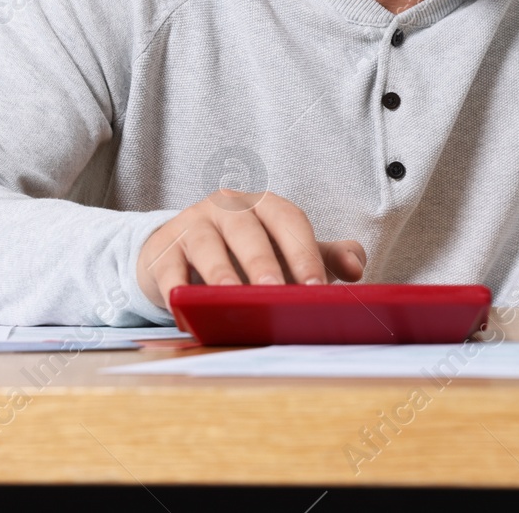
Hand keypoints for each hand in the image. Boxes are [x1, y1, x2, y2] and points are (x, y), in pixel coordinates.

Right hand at [135, 190, 365, 308]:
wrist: (181, 251)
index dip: (304, 252)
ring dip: (220, 275)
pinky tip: (188, 313)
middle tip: (275, 293)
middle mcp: (227, 207)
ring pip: (206, 246)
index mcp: (264, 205)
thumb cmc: (244, 253)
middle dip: (263, 263)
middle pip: (247, 232)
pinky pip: (169, 270)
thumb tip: (356, 268)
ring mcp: (191, 225)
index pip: (289, 220)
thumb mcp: (285, 250)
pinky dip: (177, 292)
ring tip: (233, 301)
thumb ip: (323, 257)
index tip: (316, 287)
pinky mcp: (162, 250)